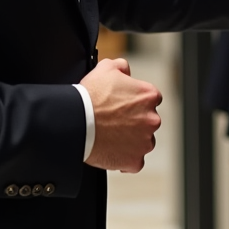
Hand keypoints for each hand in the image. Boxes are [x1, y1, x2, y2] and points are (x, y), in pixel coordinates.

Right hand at [80, 58, 161, 172]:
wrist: (76, 122)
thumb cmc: (90, 96)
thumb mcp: (106, 68)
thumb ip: (122, 66)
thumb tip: (125, 70)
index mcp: (149, 96)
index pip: (150, 99)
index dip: (136, 102)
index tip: (124, 106)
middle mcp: (152, 119)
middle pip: (148, 120)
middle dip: (135, 121)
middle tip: (115, 121)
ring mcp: (144, 141)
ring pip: (143, 141)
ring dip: (132, 140)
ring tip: (112, 136)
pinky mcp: (134, 160)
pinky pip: (134, 162)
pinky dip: (126, 158)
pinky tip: (113, 151)